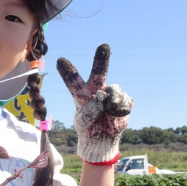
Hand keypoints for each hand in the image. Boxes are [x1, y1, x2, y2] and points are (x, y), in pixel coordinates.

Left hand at [57, 44, 132, 163]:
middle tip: (103, 46)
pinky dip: (122, 108)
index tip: (60, 61)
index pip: (73, 82)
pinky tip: (117, 114)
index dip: (68, 72)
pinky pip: (126, 100)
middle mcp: (97, 91)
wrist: (102, 139)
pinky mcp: (123, 101)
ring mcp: (111, 95)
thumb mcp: (84, 120)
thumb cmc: (88, 129)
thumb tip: (103, 96)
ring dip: (115, 99)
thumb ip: (91, 108)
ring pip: (116, 88)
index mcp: (82, 95)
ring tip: (111, 110)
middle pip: (99, 73)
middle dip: (101, 60)